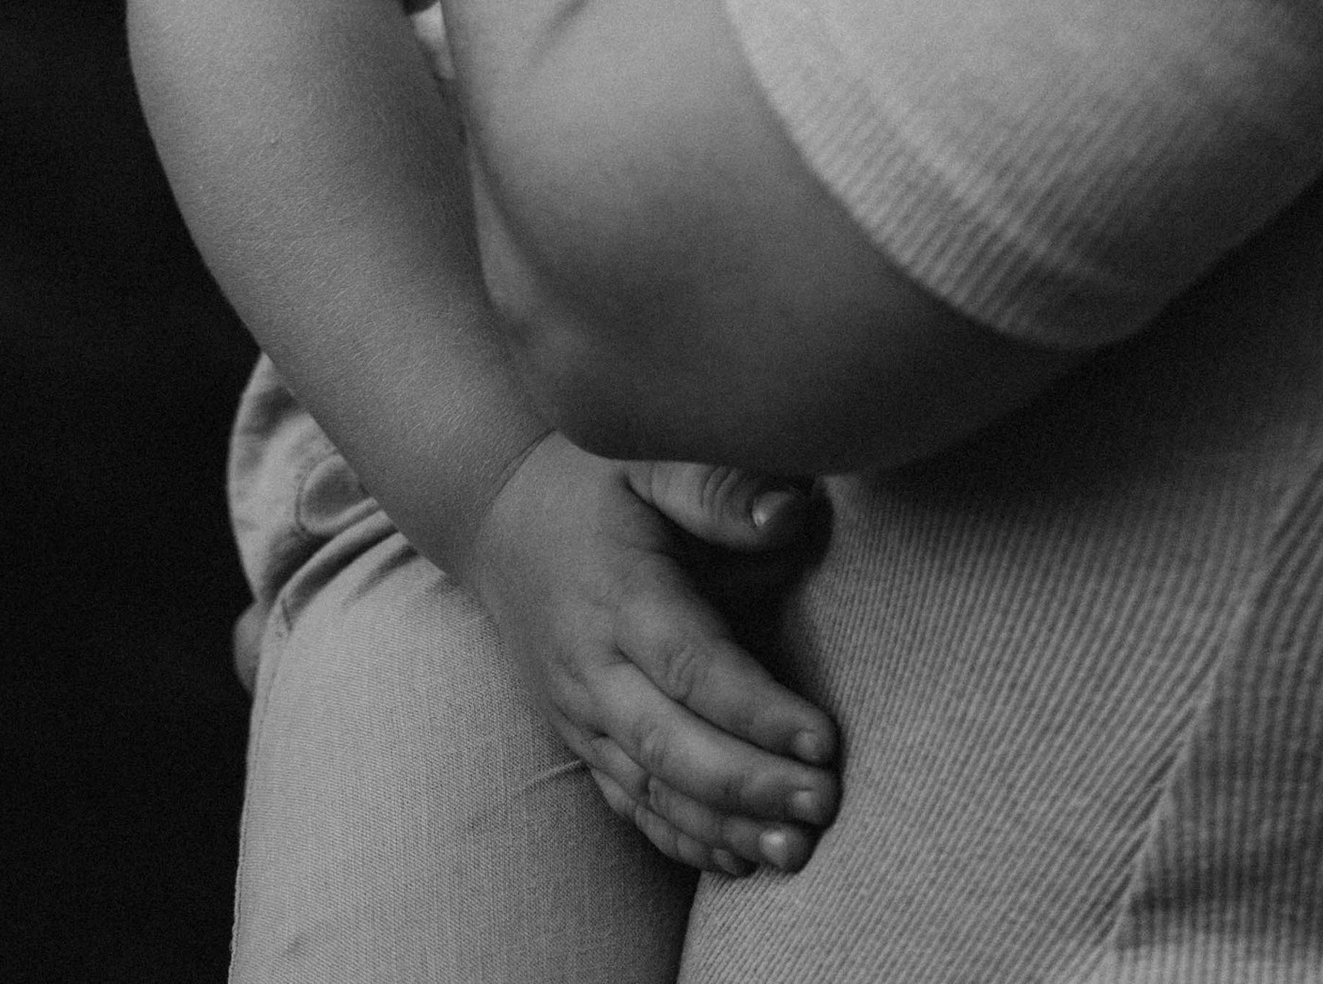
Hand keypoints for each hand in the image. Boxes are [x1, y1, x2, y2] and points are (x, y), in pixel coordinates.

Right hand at [458, 431, 839, 878]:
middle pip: (671, 744)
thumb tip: (794, 512)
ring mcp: (581, 713)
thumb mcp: (648, 461)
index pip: (692, 667)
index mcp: (620, 596)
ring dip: (724, 827)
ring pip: (651, 789)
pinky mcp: (580, 740)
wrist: (498, 519)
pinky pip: (628, 803)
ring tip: (796, 851)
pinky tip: (738, 861)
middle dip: (749, 784)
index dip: (756, 711)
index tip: (824, 740)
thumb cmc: (594, 484)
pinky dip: (682, 838)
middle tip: (824, 806)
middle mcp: (594, 667)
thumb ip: (718, 488)